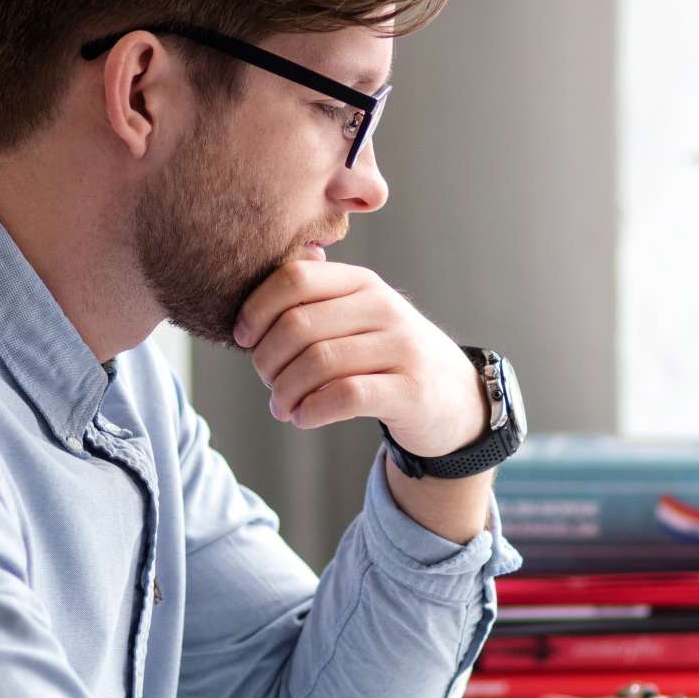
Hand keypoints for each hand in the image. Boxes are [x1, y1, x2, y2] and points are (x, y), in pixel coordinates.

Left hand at [232, 258, 484, 456]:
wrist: (454, 396)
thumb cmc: (387, 357)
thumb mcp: (358, 317)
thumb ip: (314, 302)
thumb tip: (248, 307)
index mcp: (362, 282)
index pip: (293, 278)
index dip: (256, 310)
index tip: (244, 339)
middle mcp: (383, 307)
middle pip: (297, 325)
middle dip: (267, 360)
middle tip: (268, 383)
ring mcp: (401, 347)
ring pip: (317, 362)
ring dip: (285, 392)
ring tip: (282, 407)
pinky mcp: (409, 390)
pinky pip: (345, 396)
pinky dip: (311, 411)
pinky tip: (304, 418)